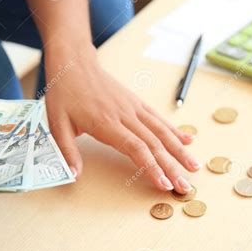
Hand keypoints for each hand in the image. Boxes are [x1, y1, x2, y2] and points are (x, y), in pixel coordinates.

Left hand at [44, 44, 200, 193]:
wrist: (74, 63)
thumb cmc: (65, 94)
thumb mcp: (56, 124)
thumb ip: (67, 151)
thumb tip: (75, 176)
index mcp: (105, 123)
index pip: (136, 148)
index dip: (152, 168)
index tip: (164, 184)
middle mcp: (124, 115)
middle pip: (154, 143)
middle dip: (172, 167)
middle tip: (185, 186)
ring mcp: (133, 107)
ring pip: (162, 131)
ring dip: (180, 150)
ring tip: (194, 166)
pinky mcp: (136, 102)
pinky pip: (159, 118)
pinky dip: (174, 130)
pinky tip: (188, 140)